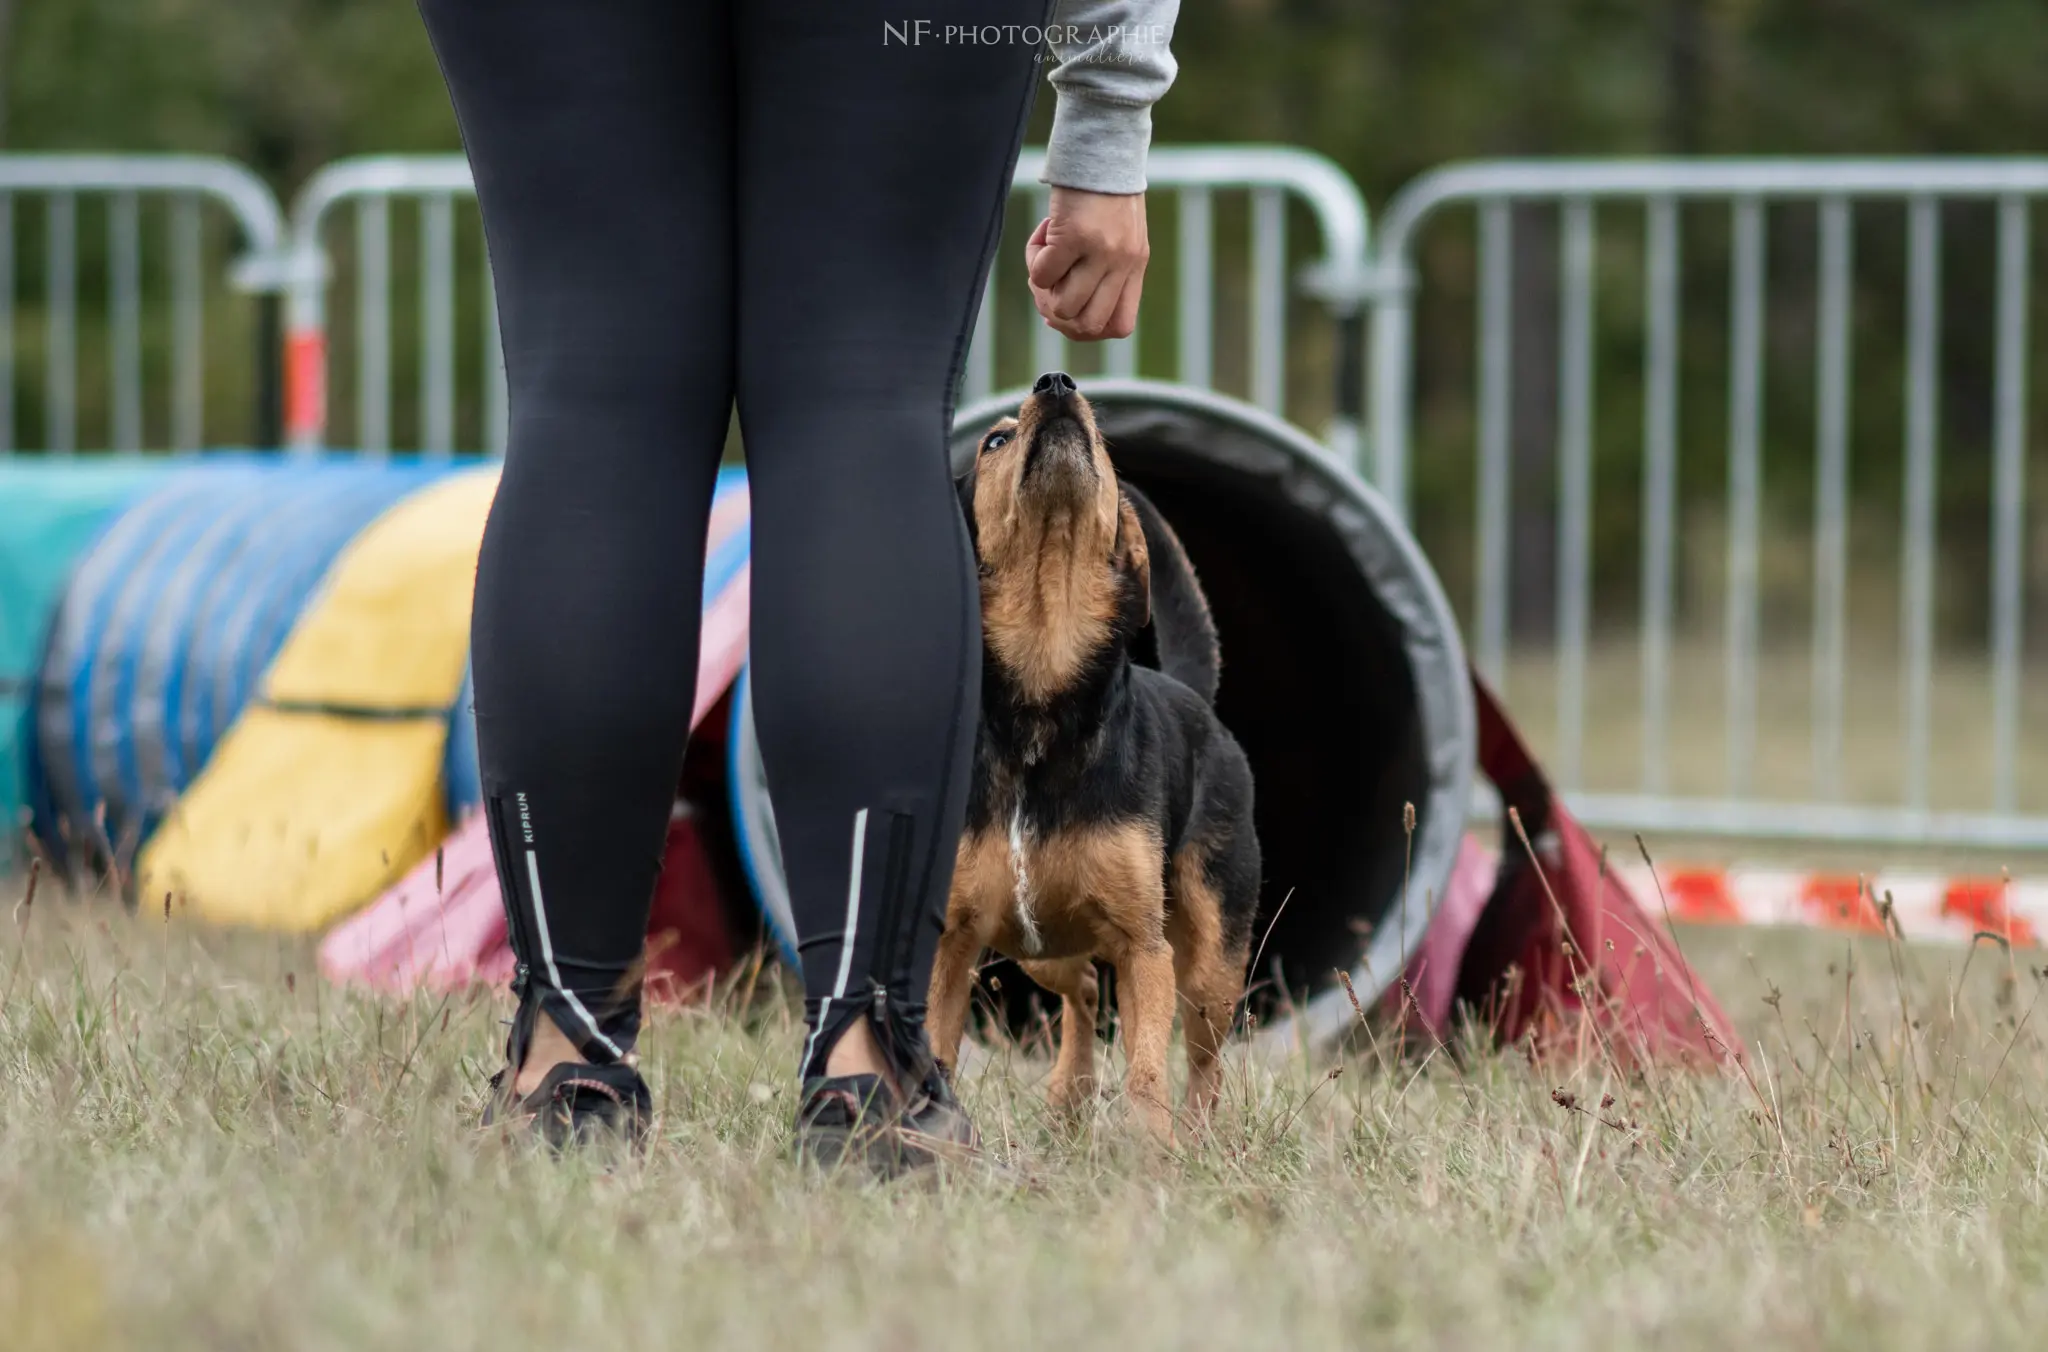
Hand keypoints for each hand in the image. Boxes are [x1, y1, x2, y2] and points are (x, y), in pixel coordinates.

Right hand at [1024, 186, 1148, 341]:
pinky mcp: (1074, 236)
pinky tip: (1042, 236)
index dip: (1088, 329)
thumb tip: (1061, 310)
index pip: (1119, 326)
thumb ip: (1104, 267)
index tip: (1067, 311)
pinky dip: (1033, 262)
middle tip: (1047, 289)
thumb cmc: (1105, 187)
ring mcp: (1100, 252)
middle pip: (1088, 325)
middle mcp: (1122, 263)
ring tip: (1043, 259)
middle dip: (1059, 317)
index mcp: (1135, 265)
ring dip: (1043, 290)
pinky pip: (1042, 274)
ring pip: (1063, 306)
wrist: (1104, 144)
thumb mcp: (1119, 232)